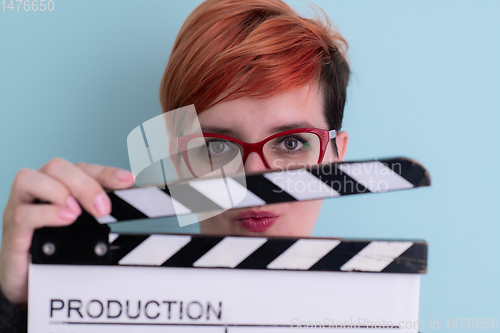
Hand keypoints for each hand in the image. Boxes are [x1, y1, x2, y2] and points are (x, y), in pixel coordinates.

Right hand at [0, 158, 133, 305]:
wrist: (29, 279)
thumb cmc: (57, 246)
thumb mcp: (84, 227)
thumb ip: (99, 213)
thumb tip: (131, 209)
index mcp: (59, 184)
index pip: (82, 167)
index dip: (106, 171)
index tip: (128, 180)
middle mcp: (39, 190)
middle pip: (57, 167)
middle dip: (85, 184)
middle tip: (103, 209)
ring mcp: (21, 206)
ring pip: (31, 178)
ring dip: (61, 191)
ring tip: (79, 213)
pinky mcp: (12, 228)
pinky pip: (23, 212)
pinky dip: (47, 213)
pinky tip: (67, 219)